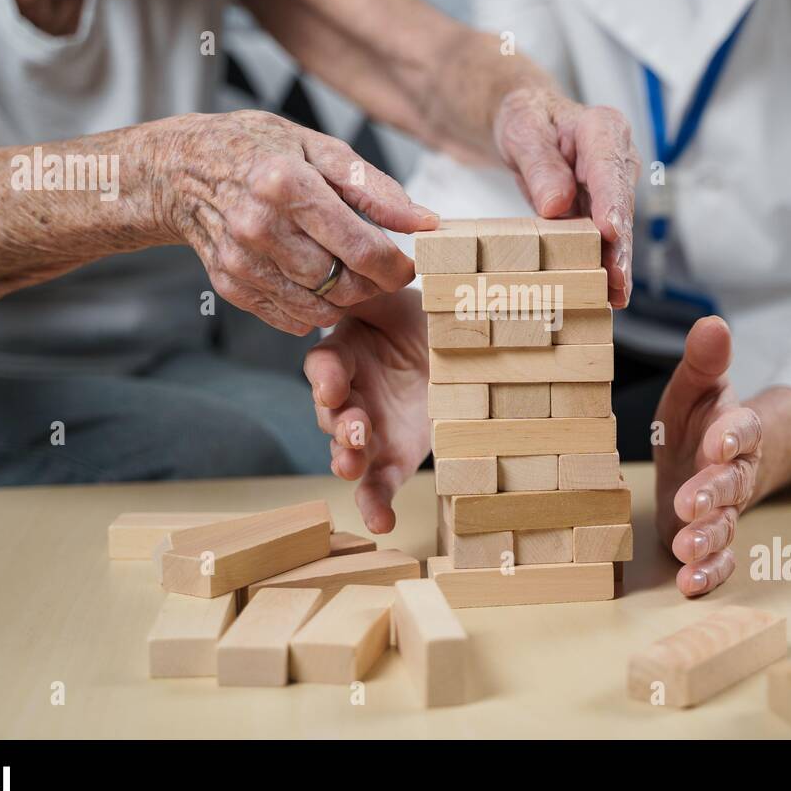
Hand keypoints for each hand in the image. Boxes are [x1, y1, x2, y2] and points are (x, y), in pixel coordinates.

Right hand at [154, 110, 438, 335]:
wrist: (184, 169)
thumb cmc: (260, 151)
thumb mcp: (320, 149)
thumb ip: (375, 188)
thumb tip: (426, 222)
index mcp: (286, 184)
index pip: (360, 248)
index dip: (395, 267)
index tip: (407, 265)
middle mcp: (258, 226)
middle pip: (341, 283)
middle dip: (373, 285)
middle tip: (380, 270)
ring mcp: (240, 260)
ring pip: (318, 309)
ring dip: (344, 299)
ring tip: (346, 272)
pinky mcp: (229, 284)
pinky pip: (290, 318)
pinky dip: (312, 308)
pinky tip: (313, 280)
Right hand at [303, 289, 429, 532]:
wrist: (464, 353)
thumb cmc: (428, 319)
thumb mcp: (405, 298)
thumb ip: (380, 291)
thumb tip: (372, 268)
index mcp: (349, 350)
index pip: (325, 363)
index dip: (326, 376)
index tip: (333, 385)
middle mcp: (352, 393)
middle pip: (329, 411)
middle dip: (337, 422)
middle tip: (352, 428)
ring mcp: (370, 429)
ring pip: (346, 449)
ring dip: (345, 459)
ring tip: (349, 467)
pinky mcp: (393, 458)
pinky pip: (377, 485)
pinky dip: (375, 505)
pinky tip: (381, 522)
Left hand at [492, 88, 636, 307]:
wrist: (529, 126)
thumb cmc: (528, 119)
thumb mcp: (522, 131)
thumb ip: (540, 164)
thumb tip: (557, 203)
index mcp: (602, 129)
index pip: (609, 170)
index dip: (612, 204)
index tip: (610, 232)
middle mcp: (616, 161)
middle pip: (620, 207)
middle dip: (620, 246)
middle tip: (617, 280)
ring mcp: (611, 189)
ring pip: (617, 231)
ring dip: (616, 264)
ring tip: (616, 296)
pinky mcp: (600, 212)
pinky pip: (604, 241)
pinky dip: (604, 266)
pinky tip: (607, 293)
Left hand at [653, 316, 762, 596]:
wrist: (711, 460)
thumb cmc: (700, 421)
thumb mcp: (697, 387)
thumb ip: (704, 361)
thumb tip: (712, 323)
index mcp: (733, 431)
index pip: (742, 430)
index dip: (733, 435)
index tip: (718, 441)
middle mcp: (735, 473)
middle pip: (732, 483)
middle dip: (714, 493)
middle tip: (691, 503)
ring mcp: (726, 510)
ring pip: (725, 525)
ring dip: (708, 538)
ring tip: (688, 548)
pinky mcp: (712, 538)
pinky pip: (720, 559)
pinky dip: (709, 573)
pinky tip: (689, 583)